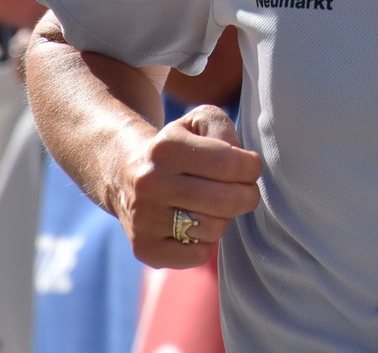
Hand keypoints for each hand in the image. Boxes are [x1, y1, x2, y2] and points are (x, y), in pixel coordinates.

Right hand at [115, 103, 263, 268]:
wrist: (126, 173)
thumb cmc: (178, 146)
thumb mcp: (198, 121)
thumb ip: (224, 128)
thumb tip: (239, 158)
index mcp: (166, 148)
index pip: (232, 165)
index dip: (251, 168)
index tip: (248, 168)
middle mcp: (150, 183)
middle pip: (226, 201)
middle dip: (248, 196)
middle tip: (244, 191)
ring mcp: (144, 219)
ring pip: (214, 229)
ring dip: (224, 218)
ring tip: (213, 205)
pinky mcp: (144, 248)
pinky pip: (198, 255)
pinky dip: (206, 242)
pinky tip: (196, 225)